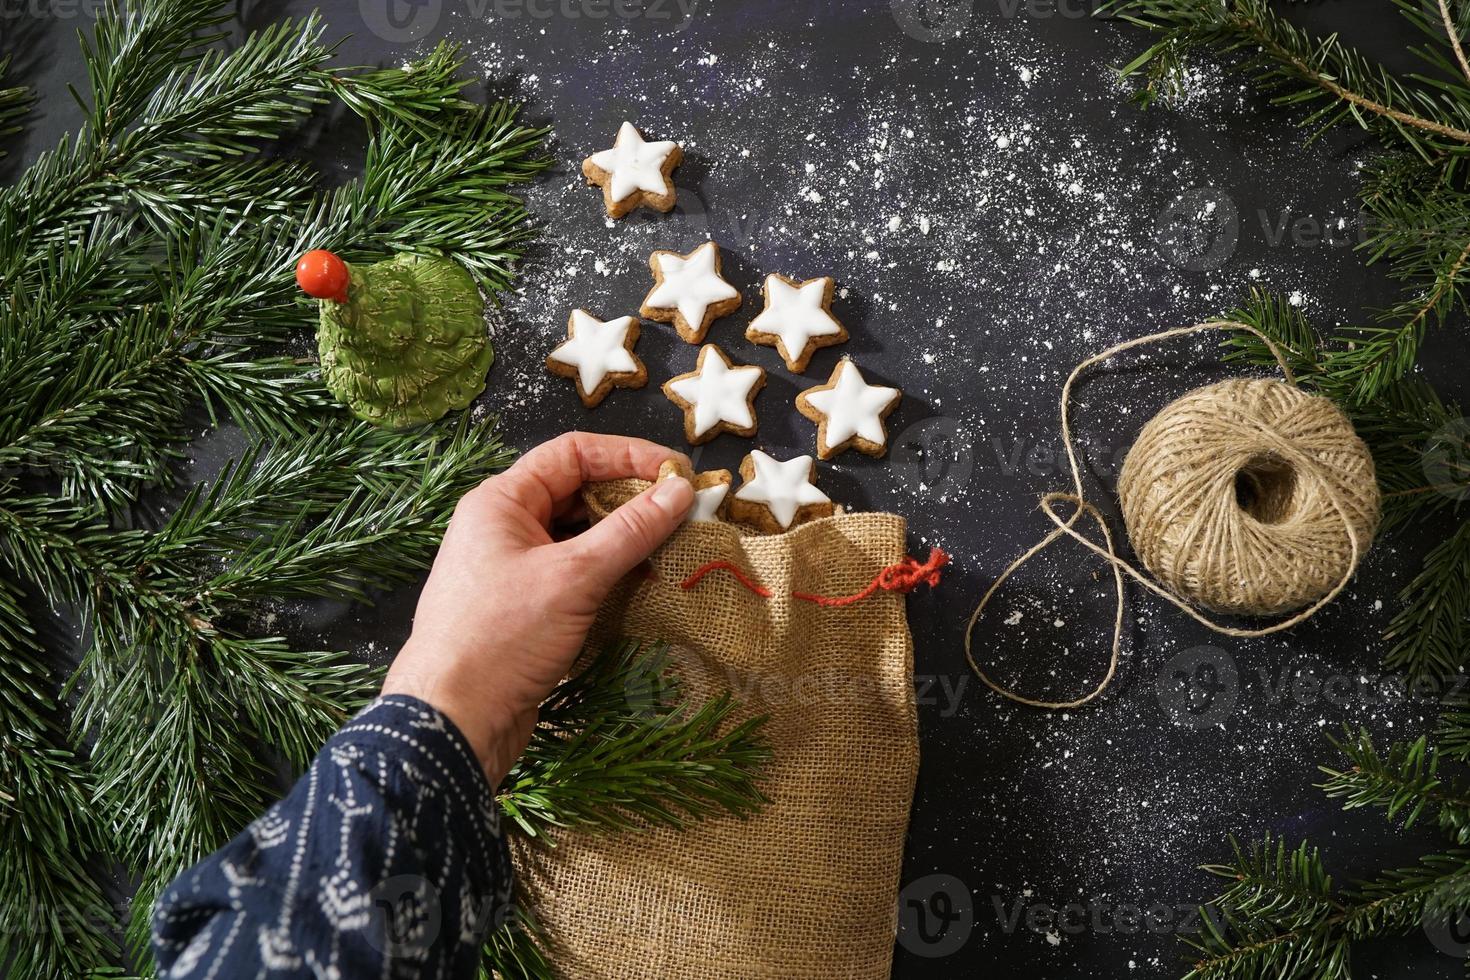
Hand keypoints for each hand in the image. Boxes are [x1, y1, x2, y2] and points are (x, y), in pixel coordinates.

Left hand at [382, 432, 693, 783]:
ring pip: (578, 535)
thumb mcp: (574, 577)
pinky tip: (643, 584)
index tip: (678, 474)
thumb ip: (631, 530)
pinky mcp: (524, 607)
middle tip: (683, 512)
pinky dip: (609, 572)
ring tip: (672, 546)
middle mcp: (504, 526)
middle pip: (577, 491)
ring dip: (623, 538)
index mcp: (501, 501)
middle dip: (631, 498)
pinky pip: (574, 573)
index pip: (572, 453)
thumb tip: (678, 491)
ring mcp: (512, 568)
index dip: (629, 456)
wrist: (453, 721)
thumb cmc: (502, 637)